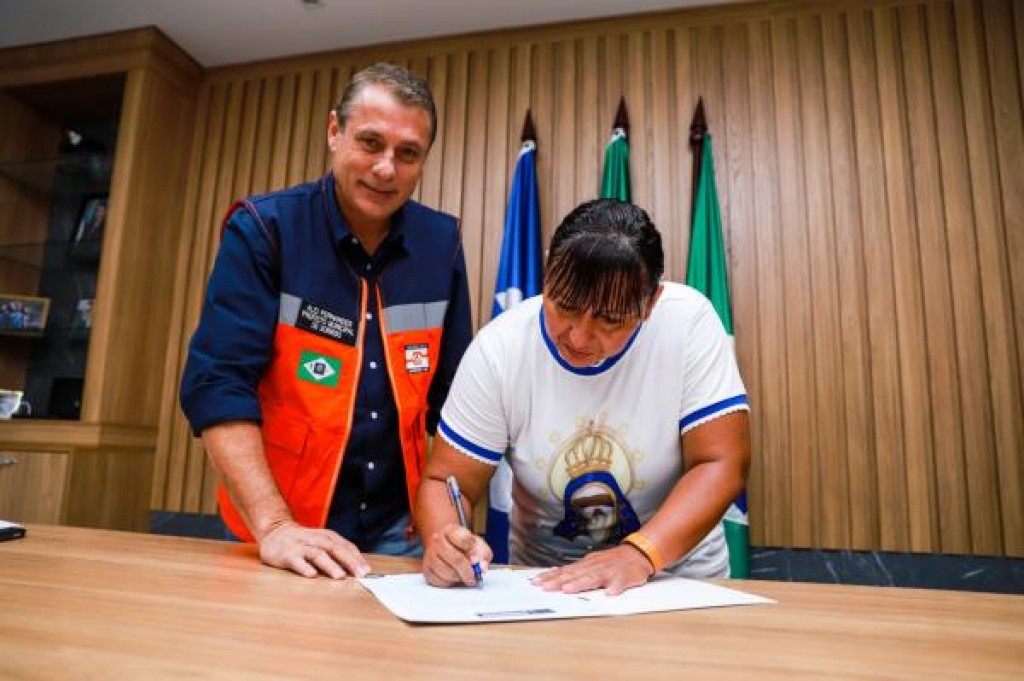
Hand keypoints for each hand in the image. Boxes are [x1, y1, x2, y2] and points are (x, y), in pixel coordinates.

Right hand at [258, 521, 369, 578]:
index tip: (368, 571)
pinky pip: (296, 561)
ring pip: (318, 554)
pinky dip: (304, 567)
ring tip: (340, 576)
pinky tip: (311, 575)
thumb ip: (338, 553)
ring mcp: (301, 546)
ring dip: (330, 565)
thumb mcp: (322, 542)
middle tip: (361, 574)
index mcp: (328, 537)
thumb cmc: (304, 541)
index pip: (346, 547)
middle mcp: (316, 540)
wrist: (275, 531)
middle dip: (350, 562)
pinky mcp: (287, 554)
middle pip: (336, 549)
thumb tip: (359, 569)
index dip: (358, 558)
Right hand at [422, 523, 491, 587]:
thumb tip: (482, 567)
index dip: (472, 552)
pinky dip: (449, 582)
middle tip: (473, 577)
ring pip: (446, 571)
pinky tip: (453, 577)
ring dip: (458, 578)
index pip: (463, 539)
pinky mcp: (426, 568)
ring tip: (463, 576)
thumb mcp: (477, 544)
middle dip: (467, 571)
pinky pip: (439, 580)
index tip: (477, 560)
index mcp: (451, 530)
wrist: (446, 546)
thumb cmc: (464, 546)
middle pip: (455, 558)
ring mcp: (430, 554)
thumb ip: (483, 554)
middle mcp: (437, 539)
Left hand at [532, 545, 653, 595]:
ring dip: (581, 583)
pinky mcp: (625, 577)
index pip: (565, 570)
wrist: (637, 554)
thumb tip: (554, 575)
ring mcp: (609, 571)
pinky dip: (616, 587)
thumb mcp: (591, 563)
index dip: (550, 576)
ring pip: (594, 577)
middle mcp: (595, 566)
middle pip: (575, 574)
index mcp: (586, 565)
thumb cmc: (612, 562)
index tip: (536, 582)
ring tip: (569, 589)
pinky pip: (621, 582)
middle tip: (545, 587)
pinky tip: (611, 592)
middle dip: (559, 581)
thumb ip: (576, 571)